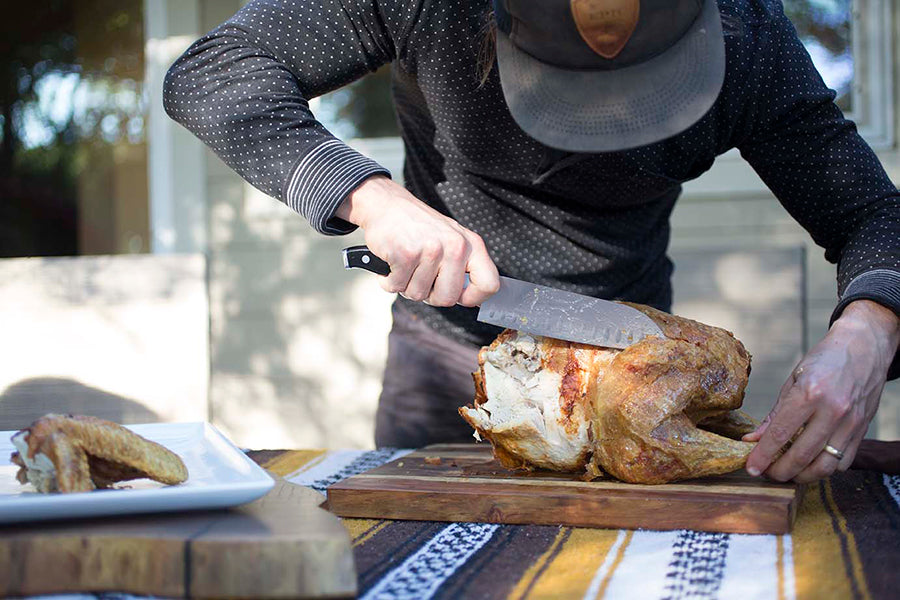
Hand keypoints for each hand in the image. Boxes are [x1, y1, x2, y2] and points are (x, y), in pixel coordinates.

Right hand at [336, 175, 499, 306]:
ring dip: (406, 285)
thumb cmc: (418, 227)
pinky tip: (392, 263)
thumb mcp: (452, 239)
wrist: (386, 205)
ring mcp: (431, 250)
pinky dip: (388, 280)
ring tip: (405, 264)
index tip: (459, 296)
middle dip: (430, 296)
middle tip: (422, 278)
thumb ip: (464, 266)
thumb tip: (473, 298)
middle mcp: (455, 246)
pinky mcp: (406, 254)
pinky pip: (396, 287)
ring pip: (418, 295)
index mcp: (472, 245)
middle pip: (448, 299)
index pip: (489, 284)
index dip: (474, 298)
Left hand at [743, 300, 899, 482]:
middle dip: (779, 471)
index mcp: (809, 394)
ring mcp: (851, 423)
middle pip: (801, 456)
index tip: (751, 468)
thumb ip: (774, 414)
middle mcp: (832, 410)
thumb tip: (753, 440)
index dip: (762, 456)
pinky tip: (811, 462)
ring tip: (787, 472)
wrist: (864, 347)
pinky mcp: (863, 430)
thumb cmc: (825, 360)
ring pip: (824, 466)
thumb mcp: (793, 380)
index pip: (780, 434)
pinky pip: (843, 462)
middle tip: (766, 473)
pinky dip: (824, 469)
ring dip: (802, 476)